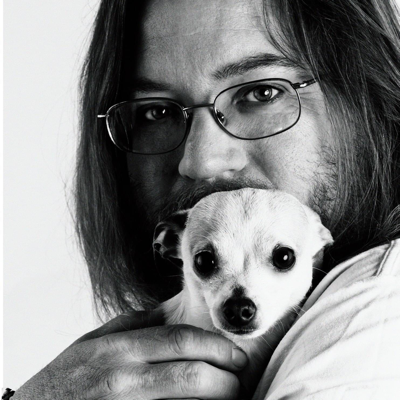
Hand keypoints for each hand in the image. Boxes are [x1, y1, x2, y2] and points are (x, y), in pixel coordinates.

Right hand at [13, 310, 247, 398]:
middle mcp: (122, 378)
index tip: (235, 354)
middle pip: (188, 374)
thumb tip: (175, 310)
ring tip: (229, 395)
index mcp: (118, 348)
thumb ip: (136, 324)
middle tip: (239, 377)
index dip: (214, 346)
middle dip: (224, 378)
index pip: (178, 340)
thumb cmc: (68, 375)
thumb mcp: (96, 340)